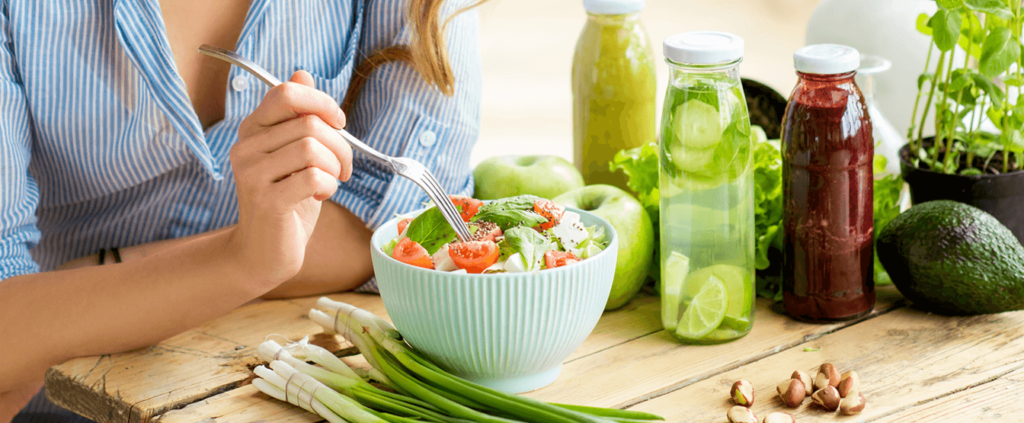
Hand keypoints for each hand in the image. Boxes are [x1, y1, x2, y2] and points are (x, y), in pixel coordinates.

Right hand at [228, 70, 352, 287]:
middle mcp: (246, 147)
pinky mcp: (266, 200)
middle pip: (309, 122)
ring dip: (336, 166)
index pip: (286, 93)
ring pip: (312, 148)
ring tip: (332, 181)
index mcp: (253, 130)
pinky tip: (321, 196)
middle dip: (340, 144)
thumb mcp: (295, 154)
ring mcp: (253, 174)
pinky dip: (329, 186)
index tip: (338, 123)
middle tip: (344, 167)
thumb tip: (302, 73)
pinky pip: (314, 177)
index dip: (322, 102)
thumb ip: (297, 117)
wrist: (264, 253)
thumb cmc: (286, 201)